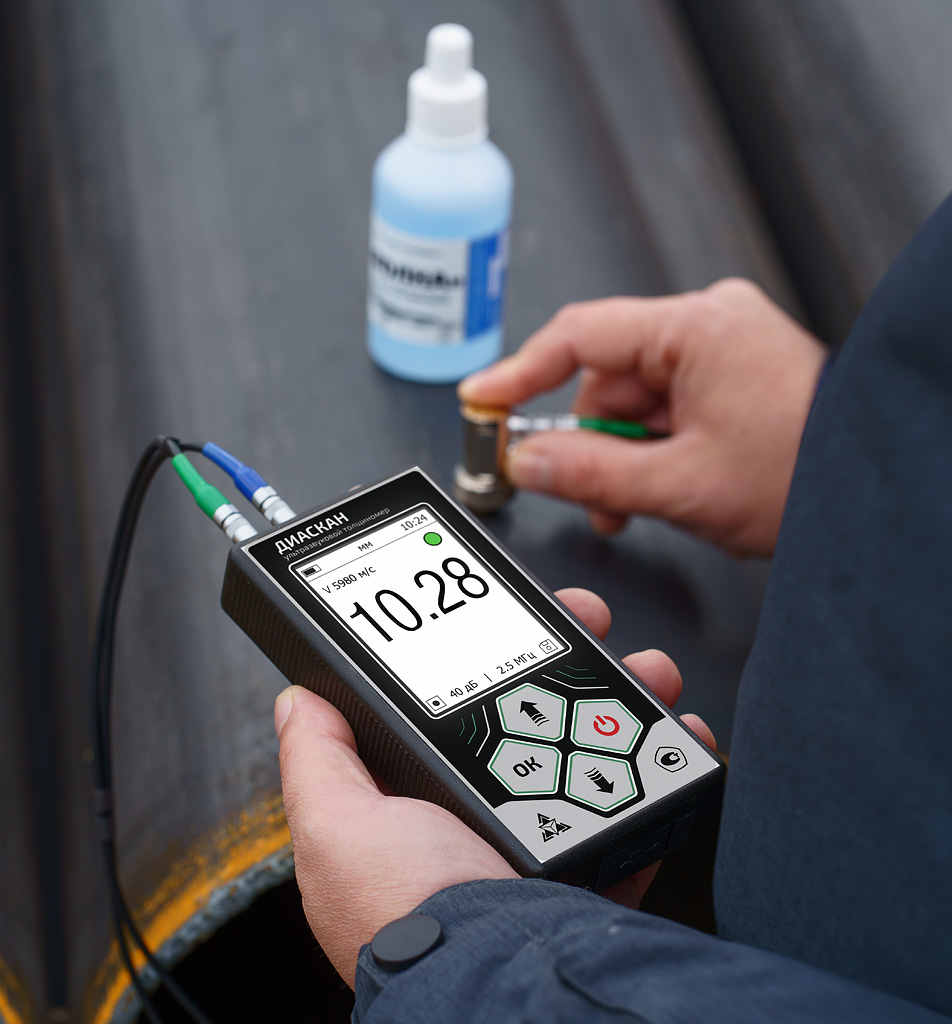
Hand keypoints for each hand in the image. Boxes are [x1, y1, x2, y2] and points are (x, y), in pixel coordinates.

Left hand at [274, 587, 714, 986]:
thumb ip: (317, 761)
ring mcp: (545, 839)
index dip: (478, 656)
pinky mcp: (598, 863)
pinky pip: (637, 803)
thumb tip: (299, 698)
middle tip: (587, 620)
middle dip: (566, 660)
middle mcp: (483, 820)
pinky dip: (661, 767)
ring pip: (592, 745)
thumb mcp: (337, 828)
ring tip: (647, 669)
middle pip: (533, 715)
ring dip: (626, 697)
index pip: (452, 711)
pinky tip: (676, 737)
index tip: (506, 617)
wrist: (498, 980)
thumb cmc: (408, 914)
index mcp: (422, 808)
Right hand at [459, 278, 826, 556]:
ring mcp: (725, 350)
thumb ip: (588, 473)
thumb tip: (528, 461)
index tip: (483, 399)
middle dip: (590, 444)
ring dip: (623, 457)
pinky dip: (653, 450)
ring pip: (635, 403)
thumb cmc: (809, 473)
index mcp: (697, 328)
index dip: (521, 374)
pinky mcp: (735, 376)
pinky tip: (664, 485)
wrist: (880, 496)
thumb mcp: (679, 483)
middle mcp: (711, 325)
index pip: (580, 337)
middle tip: (587, 495)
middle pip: (606, 380)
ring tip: (641, 502)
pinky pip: (667, 408)